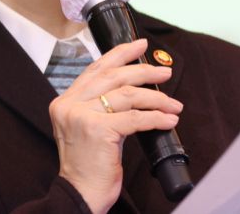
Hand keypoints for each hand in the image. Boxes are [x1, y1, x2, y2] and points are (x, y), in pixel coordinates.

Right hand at [48, 39, 182, 213]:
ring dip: (156, 98)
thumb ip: (100, 105)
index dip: (120, 54)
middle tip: (165, 73)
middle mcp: (70, 104)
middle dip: (144, 71)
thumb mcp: (86, 127)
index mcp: (65, 100)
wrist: (80, 194)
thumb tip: (134, 86)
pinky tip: (168, 120)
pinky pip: (136, 118)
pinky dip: (156, 117)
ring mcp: (82, 116)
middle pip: (114, 76)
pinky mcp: (99, 130)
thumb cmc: (87, 165)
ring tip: (174, 104)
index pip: (96, 69)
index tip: (140, 45)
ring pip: (128, 95)